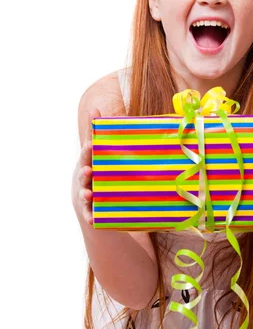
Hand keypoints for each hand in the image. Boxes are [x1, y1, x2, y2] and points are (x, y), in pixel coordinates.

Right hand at [71, 108, 100, 225]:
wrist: (88, 201)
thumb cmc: (93, 169)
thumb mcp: (93, 152)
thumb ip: (94, 132)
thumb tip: (94, 107)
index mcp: (86, 163)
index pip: (87, 156)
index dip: (88, 151)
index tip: (90, 145)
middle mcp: (83, 180)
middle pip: (83, 176)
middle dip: (85, 173)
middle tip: (88, 171)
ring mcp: (85, 196)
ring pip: (85, 196)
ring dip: (86, 195)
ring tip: (89, 194)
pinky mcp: (91, 212)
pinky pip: (90, 216)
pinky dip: (91, 218)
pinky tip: (94, 220)